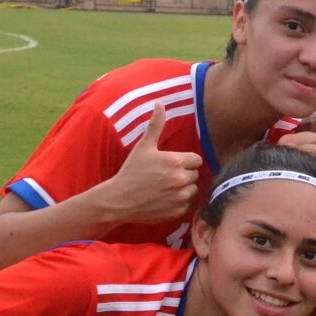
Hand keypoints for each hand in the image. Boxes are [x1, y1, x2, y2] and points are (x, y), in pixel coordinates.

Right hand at [100, 102, 201, 222]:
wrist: (119, 200)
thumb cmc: (132, 171)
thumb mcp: (144, 146)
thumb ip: (156, 125)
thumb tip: (160, 103)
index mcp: (176, 162)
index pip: (196, 160)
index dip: (185, 161)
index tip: (172, 164)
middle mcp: (181, 179)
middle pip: (195, 174)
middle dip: (184, 174)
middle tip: (164, 176)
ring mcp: (180, 197)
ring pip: (192, 190)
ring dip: (183, 188)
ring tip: (164, 187)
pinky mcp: (178, 211)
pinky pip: (187, 204)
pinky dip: (178, 202)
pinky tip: (163, 199)